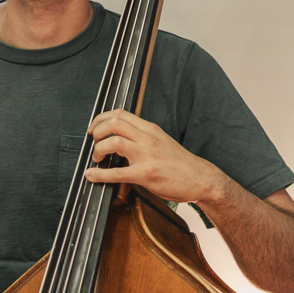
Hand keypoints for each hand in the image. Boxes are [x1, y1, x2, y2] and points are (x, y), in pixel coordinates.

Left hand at [82, 110, 225, 203]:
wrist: (201, 178)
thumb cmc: (181, 164)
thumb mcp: (161, 141)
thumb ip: (143, 138)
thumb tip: (122, 139)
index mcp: (150, 129)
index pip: (121, 114)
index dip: (102, 118)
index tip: (95, 127)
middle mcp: (148, 138)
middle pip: (114, 122)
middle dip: (97, 130)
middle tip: (93, 141)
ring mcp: (147, 155)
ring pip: (114, 142)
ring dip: (98, 149)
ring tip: (97, 158)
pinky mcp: (146, 174)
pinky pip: (117, 172)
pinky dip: (100, 174)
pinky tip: (92, 175)